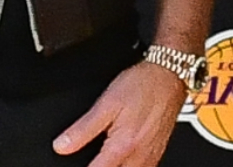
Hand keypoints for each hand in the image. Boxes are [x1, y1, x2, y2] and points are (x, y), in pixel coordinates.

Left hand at [54, 61, 188, 166]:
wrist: (170, 75)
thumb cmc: (142, 85)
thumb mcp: (106, 103)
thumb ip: (83, 128)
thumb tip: (61, 146)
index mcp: (122, 146)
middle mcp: (139, 156)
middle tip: (94, 160)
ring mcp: (151, 156)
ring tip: (105, 160)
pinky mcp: (158, 151)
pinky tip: (123, 162)